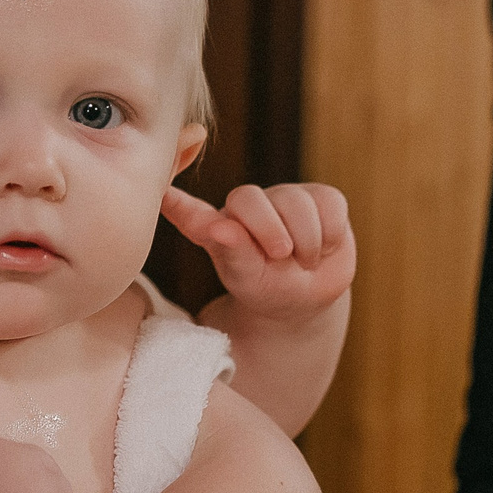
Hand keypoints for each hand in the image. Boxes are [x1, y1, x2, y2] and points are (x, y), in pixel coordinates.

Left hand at [163, 183, 355, 322]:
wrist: (311, 297)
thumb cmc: (270, 289)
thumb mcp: (250, 278)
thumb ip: (235, 253)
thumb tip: (221, 227)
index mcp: (219, 228)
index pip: (194, 214)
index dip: (179, 204)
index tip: (162, 196)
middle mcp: (248, 206)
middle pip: (250, 198)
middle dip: (269, 231)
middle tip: (281, 257)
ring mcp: (285, 197)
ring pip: (297, 202)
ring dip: (305, 242)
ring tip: (303, 261)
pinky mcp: (320, 196)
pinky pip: (329, 205)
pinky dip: (330, 235)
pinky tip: (324, 247)